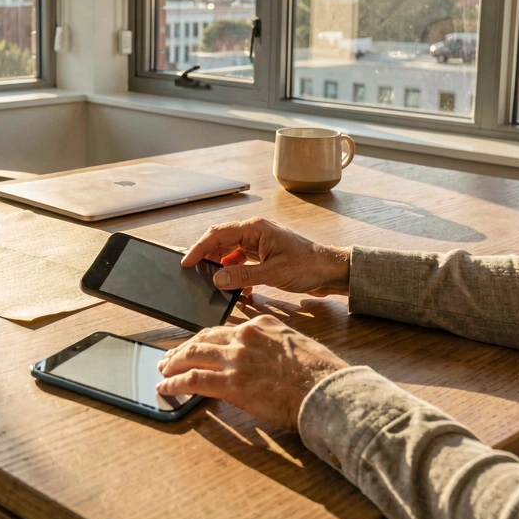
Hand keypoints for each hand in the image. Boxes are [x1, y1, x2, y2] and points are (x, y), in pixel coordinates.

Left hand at [156, 315, 348, 429]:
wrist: (327, 391)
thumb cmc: (321, 375)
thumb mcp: (296, 348)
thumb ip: (274, 348)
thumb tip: (264, 360)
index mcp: (262, 326)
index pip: (224, 330)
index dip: (206, 339)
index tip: (198, 346)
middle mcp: (245, 337)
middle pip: (203, 338)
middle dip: (183, 348)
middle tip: (171, 356)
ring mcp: (236, 359)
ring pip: (192, 355)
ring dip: (173, 362)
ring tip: (163, 369)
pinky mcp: (230, 383)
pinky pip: (192, 380)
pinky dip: (175, 383)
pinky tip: (166, 387)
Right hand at [181, 217, 350, 294]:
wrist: (331, 270)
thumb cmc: (308, 266)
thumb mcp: (273, 273)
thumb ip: (243, 276)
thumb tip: (217, 279)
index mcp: (255, 230)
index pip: (218, 234)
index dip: (199, 248)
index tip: (186, 262)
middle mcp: (255, 233)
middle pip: (221, 241)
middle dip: (207, 256)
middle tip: (195, 273)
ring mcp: (259, 244)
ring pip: (230, 252)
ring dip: (222, 267)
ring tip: (215, 282)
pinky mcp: (264, 255)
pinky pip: (242, 262)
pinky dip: (236, 274)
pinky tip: (239, 288)